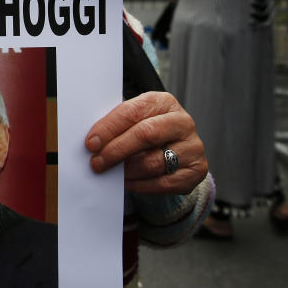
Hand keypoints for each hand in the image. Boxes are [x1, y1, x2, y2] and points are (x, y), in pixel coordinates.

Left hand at [85, 91, 207, 194]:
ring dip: (127, 171)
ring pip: (153, 162)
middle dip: (116, 150)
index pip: (133, 112)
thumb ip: (118, 126)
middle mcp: (182, 122)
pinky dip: (141, 185)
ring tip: (112, 173)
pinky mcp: (197, 170)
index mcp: (164, 102)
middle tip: (97, 162)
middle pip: (146, 134)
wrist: (177, 148)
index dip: (109, 128)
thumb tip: (93, 141)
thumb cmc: (148, 130)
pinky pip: (163, 183)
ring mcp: (193, 146)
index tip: (91, 143)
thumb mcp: (135, 120)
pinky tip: (128, 182)